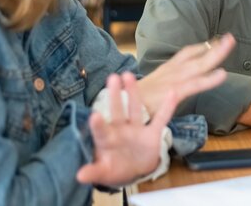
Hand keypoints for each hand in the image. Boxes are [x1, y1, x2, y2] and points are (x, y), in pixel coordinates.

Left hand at [76, 72, 174, 186]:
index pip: (101, 131)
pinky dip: (167, 107)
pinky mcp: (152, 133)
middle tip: (112, 78)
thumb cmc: (115, 168)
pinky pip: (161, 119)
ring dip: (133, 92)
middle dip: (114, 96)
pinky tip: (172, 93)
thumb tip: (79, 176)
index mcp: (107, 139)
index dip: (98, 125)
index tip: (94, 115)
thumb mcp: (104, 172)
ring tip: (129, 75)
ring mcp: (136, 129)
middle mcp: (120, 130)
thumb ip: (94, 172)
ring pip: (135, 108)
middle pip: (117, 111)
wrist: (135, 170)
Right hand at [137, 33, 235, 115]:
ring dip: (216, 53)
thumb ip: (166, 86)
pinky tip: (222, 74)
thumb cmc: (135, 102)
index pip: (186, 54)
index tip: (215, 41)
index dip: (202, 47)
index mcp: (166, 70)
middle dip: (215, 46)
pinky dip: (209, 79)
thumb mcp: (151, 89)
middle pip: (196, 55)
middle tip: (230, 37)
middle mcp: (171, 71)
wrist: (118, 107)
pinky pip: (195, 84)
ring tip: (230, 44)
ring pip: (199, 65)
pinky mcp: (173, 92)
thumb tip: (174, 88)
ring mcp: (173, 80)